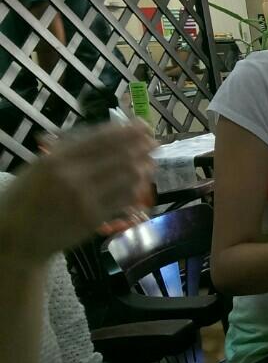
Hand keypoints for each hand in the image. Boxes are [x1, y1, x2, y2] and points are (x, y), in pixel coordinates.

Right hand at [0, 123, 155, 266]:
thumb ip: (69, 152)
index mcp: (57, 160)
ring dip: (144, 167)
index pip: (102, 139)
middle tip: (154, 142)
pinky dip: (137, 188)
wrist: (18, 238)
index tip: (144, 125)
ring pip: (127, 178)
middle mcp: (73, 178)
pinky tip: (142, 182)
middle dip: (142, 147)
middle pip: (120, 156)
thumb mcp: (39, 166)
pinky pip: (124, 200)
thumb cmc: (26, 198)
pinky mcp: (95, 219)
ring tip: (151, 161)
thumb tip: (107, 135)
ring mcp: (86, 200)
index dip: (128, 131)